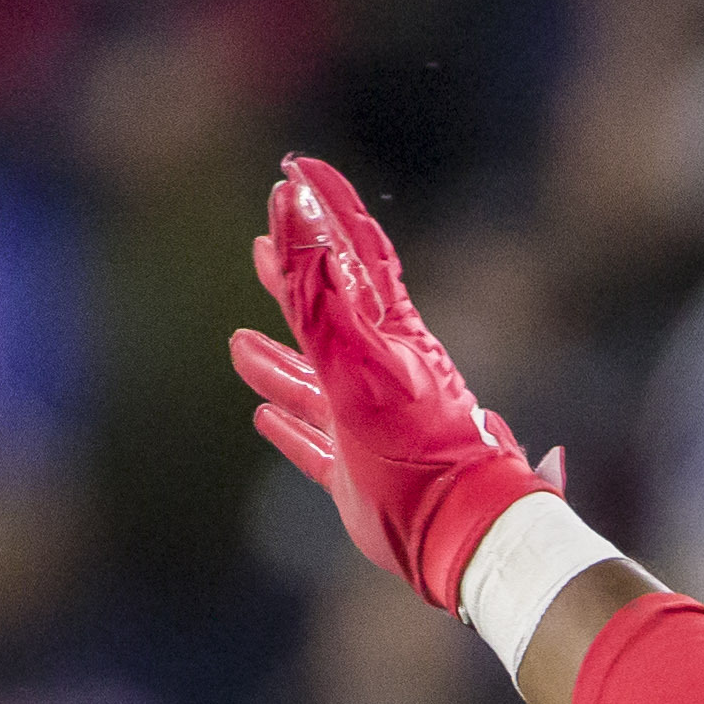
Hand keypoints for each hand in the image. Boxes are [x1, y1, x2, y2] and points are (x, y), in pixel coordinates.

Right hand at [232, 155, 557, 606]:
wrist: (464, 532)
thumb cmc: (418, 447)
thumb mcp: (359, 360)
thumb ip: (320, 287)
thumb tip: (293, 203)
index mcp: (388, 338)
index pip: (355, 255)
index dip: (328, 209)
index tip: (297, 170)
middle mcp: (380, 375)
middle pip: (329, 315)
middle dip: (295, 278)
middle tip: (259, 245)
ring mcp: (369, 426)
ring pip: (313, 382)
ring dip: (279, 359)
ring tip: (240, 340)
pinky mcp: (360, 477)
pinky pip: (315, 445)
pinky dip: (289, 428)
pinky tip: (263, 419)